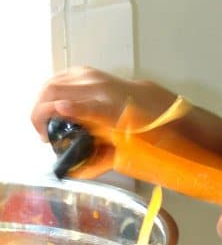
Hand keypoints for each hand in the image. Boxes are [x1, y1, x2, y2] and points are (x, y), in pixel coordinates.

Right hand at [31, 66, 179, 178]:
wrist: (159, 106)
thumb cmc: (144, 131)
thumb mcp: (127, 149)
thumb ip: (100, 159)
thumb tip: (75, 173)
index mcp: (113, 107)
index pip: (90, 107)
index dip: (70, 110)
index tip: (54, 119)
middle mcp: (102, 88)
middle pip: (58, 91)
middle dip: (40, 113)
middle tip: (42, 135)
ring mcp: (95, 76)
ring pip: (54, 83)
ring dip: (41, 103)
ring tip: (43, 123)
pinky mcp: (89, 72)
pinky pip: (60, 78)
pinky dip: (50, 92)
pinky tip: (50, 106)